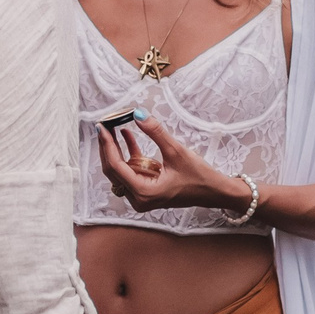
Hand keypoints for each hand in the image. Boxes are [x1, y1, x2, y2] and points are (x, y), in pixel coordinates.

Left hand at [97, 116, 247, 214]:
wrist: (212, 191)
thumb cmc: (198, 176)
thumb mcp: (176, 151)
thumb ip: (156, 132)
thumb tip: (139, 114)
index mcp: (143, 192)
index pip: (115, 166)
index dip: (106, 145)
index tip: (102, 127)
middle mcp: (138, 198)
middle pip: (112, 170)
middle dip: (108, 146)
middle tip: (104, 125)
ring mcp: (141, 196)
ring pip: (119, 171)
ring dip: (116, 149)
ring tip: (114, 127)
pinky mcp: (145, 191)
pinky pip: (129, 171)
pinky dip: (128, 155)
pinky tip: (128, 136)